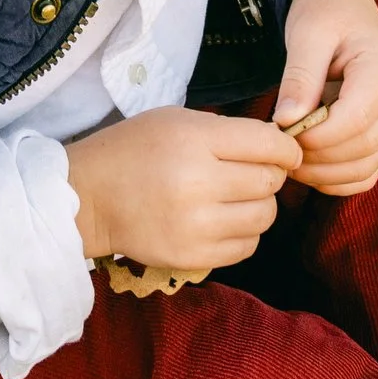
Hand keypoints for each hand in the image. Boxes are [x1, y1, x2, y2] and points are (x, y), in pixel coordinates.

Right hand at [65, 108, 301, 277]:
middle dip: (270, 174)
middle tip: (250, 171)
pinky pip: (247, 246)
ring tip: (235, 197)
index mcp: (194, 141)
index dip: (286, 149)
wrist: (90, 196)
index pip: (267, 145)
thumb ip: (226, 132)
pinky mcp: (195, 258)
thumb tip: (277, 148)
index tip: (286, 152)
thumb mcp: (176, 121)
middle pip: (269, 182)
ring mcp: (198, 226)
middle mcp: (199, 184)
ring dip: (259, 205)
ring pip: (264, 217)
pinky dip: (244, 232)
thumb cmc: (135, 149)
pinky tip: (223, 219)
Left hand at [276, 0, 377, 199]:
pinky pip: (369, 168)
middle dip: (317, 158)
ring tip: (289, 158)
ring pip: (367, 165)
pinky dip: (339, 177)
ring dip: (326, 172)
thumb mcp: (306, 32)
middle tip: (279, 150)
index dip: (315, 137)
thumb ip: (299, 78)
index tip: (279, 132)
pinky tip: (310, 165)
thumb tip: (285, 123)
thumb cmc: (324, 8)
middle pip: (363, 149)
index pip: (355, 122)